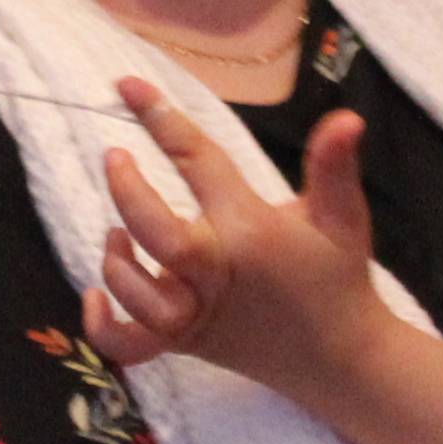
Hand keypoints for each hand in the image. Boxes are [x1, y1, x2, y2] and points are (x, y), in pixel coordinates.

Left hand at [84, 85, 380, 388]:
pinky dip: (103, 326)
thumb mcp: (343, 218)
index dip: (161, 120)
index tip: (126, 85)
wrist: (340, 358)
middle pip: (157, 234)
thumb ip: (334, 167)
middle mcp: (216, 274)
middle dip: (127, 191)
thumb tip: (346, 118)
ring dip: (116, 260)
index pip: (198, 163)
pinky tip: (96, 296)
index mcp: (249, 231)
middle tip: (114, 156)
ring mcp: (196, 315)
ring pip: (137, 295)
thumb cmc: (336, 278)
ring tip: (117, 231)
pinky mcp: (184, 343)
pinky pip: (129, 346)